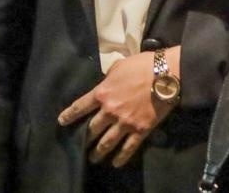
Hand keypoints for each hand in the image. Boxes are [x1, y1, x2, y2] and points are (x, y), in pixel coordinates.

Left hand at [58, 48, 177, 166]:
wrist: (166, 74)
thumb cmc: (142, 65)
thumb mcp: (119, 66)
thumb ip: (108, 77)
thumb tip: (105, 82)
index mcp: (102, 93)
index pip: (80, 107)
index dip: (69, 115)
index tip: (62, 122)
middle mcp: (110, 110)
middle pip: (91, 129)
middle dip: (83, 139)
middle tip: (79, 146)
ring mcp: (124, 123)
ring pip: (106, 143)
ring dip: (97, 152)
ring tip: (93, 159)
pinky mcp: (140, 130)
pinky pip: (128, 148)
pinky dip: (120, 157)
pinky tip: (115, 163)